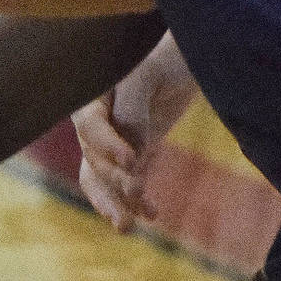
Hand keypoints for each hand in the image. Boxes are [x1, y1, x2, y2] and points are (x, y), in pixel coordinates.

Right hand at [70, 29, 197, 232]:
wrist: (190, 54)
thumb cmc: (165, 52)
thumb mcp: (150, 70)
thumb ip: (134, 106)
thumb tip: (130, 149)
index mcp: (90, 93)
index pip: (90, 126)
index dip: (108, 146)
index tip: (133, 160)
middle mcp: (96, 120)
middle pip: (94, 159)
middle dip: (112, 183)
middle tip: (133, 201)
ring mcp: (114, 139)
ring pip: (103, 178)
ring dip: (115, 202)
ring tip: (126, 228)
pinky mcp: (134, 151)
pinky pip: (128, 180)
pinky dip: (138, 199)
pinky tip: (153, 215)